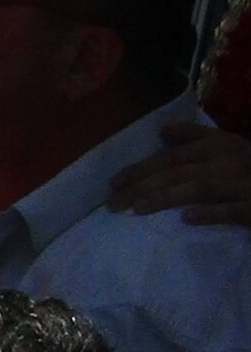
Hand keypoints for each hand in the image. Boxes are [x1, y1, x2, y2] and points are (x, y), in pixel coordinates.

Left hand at [108, 121, 250, 228]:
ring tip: (137, 209)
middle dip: (142, 185)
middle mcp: (233, 160)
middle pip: (179, 171)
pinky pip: (232, 210)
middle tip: (113, 202)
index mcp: (225, 145)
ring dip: (166, 197)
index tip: (115, 182)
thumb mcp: (230, 149)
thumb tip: (163, 132)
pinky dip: (211, 213)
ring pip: (199, 187)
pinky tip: (187, 219)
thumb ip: (198, 140)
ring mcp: (246, 184)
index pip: (175, 156)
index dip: (143, 167)